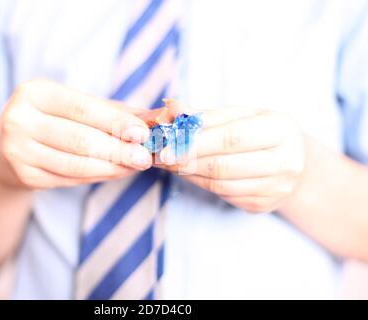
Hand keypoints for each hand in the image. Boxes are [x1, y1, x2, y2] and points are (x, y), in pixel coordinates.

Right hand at [0, 79, 151, 188]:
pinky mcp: (23, 175)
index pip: (82, 108)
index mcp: (34, 92)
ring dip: (112, 167)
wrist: (9, 148)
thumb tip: (155, 117)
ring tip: (135, 165)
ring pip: (76, 164)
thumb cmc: (53, 121)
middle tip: (144, 157)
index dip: (115, 121)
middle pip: (80, 139)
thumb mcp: (75, 107)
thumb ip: (112, 111)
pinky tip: (115, 172)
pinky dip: (97, 177)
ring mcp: (17, 150)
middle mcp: (19, 119)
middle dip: (118, 150)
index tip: (143, 133)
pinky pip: (69, 179)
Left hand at [159, 105, 304, 212]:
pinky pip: (223, 195)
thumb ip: (207, 115)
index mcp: (281, 130)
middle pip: (223, 165)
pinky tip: (187, 172)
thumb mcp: (241, 115)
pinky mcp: (262, 205)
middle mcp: (285, 162)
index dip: (196, 143)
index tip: (168, 146)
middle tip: (161, 157)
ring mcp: (275, 188)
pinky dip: (200, 183)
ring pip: (220, 184)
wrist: (294, 162)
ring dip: (188, 174)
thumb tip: (171, 110)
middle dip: (186, 161)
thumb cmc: (261, 131)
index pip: (231, 138)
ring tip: (169, 163)